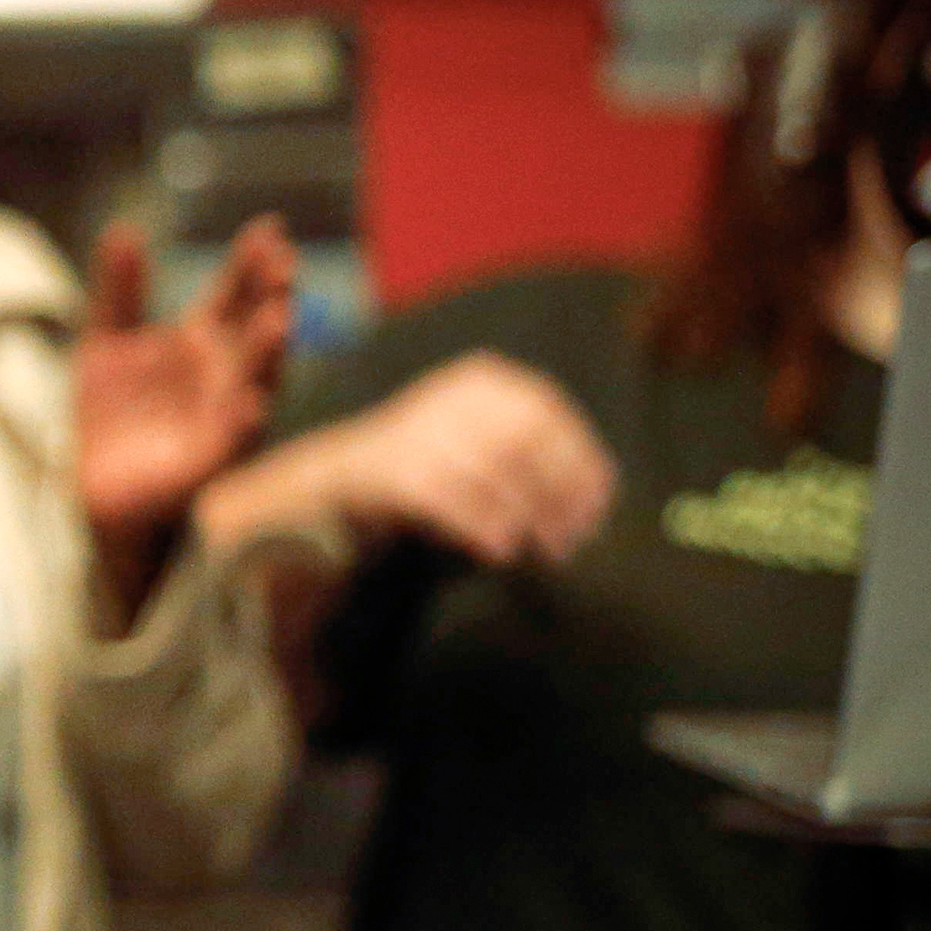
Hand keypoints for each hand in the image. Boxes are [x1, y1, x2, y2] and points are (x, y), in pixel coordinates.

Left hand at [76, 214, 296, 551]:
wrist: (93, 486)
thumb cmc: (111, 413)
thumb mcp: (105, 342)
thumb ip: (119, 291)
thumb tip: (125, 229)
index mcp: (200, 340)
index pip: (234, 294)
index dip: (250, 262)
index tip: (269, 228)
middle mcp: (222, 374)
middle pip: (253, 329)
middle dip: (270, 298)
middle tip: (282, 265)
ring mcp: (221, 416)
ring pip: (255, 381)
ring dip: (267, 352)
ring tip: (278, 318)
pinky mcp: (208, 462)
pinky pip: (233, 442)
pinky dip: (244, 424)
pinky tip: (251, 404)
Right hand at [197, 350, 615, 569]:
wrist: (331, 478)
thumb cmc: (421, 467)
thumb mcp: (479, 440)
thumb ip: (528, 454)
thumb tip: (594, 492)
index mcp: (482, 380)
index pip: (550, 414)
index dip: (582, 462)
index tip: (600, 506)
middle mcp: (453, 396)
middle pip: (528, 442)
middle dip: (560, 494)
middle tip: (573, 539)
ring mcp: (421, 430)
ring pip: (498, 471)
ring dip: (529, 516)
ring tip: (543, 549)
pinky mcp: (396, 469)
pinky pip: (457, 501)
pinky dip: (485, 527)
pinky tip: (500, 549)